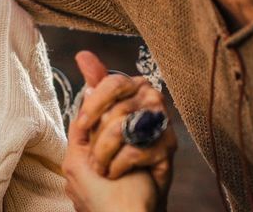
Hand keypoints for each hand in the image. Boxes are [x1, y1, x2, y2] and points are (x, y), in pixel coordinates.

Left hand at [65, 51, 174, 210]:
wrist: (122, 211)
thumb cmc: (102, 179)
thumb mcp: (84, 136)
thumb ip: (89, 100)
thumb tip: (84, 56)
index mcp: (125, 98)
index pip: (113, 82)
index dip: (95, 104)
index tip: (83, 126)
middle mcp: (146, 106)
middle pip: (118, 105)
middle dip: (98, 139)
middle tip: (94, 159)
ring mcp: (160, 125)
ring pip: (125, 126)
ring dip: (106, 154)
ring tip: (105, 169)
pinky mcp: (168, 147)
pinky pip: (137, 146)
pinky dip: (120, 166)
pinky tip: (121, 174)